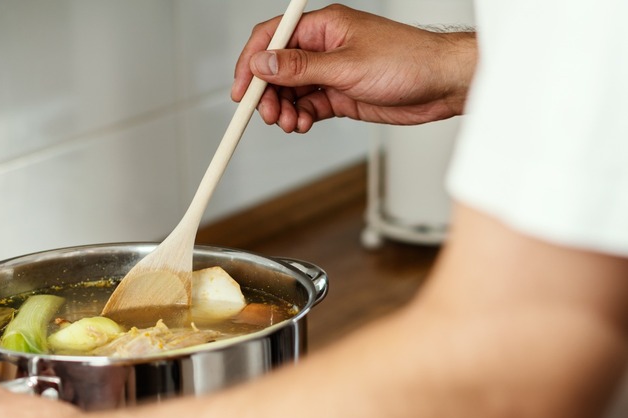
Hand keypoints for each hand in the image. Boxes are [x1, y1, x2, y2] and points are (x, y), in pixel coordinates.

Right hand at [231, 4, 476, 132]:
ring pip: (291, 91)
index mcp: (324, 26)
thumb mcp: (347, 65)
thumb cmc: (408, 61)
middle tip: (268, 114)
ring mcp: (332, 72)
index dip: (252, 63)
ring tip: (290, 123)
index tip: (242, 90)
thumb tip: (263, 63)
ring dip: (285, 109)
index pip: (273, 38)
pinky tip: (304, 124)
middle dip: (268, 93)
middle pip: (278, 69)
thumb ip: (301, 68)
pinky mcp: (340, 94)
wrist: (441, 85)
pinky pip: (309, 106)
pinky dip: (302, 117)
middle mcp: (324, 47)